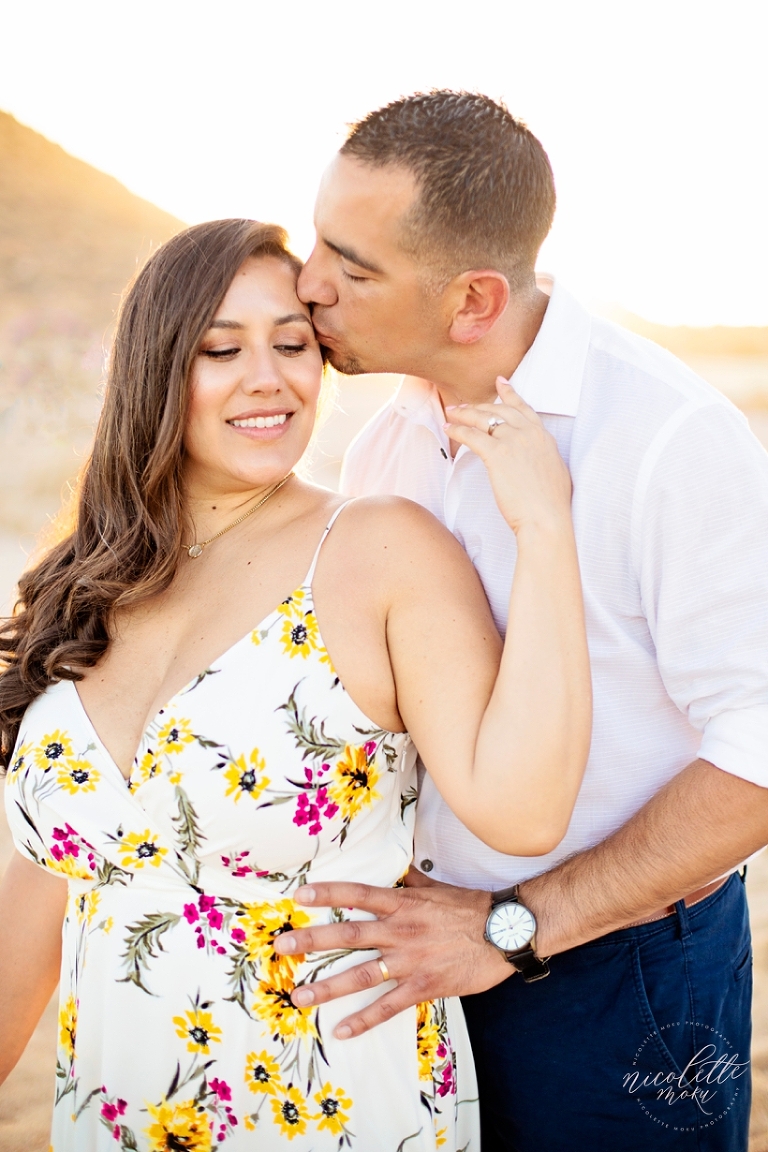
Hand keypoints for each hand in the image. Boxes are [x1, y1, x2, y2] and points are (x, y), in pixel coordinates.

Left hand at [273, 867, 512, 1038]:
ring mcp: (410, 961)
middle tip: (281, 948)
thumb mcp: (437, 887)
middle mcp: (400, 931)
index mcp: (403, 904)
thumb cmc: (471, 908)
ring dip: (327, 987)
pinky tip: (342, 1030)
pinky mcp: (423, 987)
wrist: (504, 932)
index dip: (328, 894)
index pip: (358, 895)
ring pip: (361, 975)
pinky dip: (364, 1020)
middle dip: (312, 941)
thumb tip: (395, 864)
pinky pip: (388, 1007)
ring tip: (299, 997)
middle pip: (348, 936)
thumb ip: (411, 880)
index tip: (299, 896)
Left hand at [444, 377, 571, 535]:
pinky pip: (472, 436)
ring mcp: (513, 441)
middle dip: (480, 405)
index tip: (500, 383)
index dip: (510, 394)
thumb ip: (542, 457)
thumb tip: (534, 458)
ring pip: (484, 419)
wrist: (546, 518)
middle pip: (500, 410)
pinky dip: (458, 430)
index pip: (524, 409)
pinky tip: (449, 429)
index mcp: (543, 437)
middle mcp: (529, 433)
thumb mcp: (554, 471)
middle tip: (465, 405)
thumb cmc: (550, 504)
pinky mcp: (497, 454)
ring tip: (452, 413)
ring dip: (465, 414)